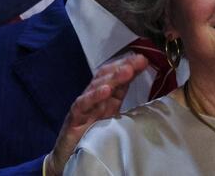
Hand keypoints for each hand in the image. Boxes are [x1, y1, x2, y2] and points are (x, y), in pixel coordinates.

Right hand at [45, 52, 148, 175]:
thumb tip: (145, 81)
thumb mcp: (113, 112)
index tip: (144, 59)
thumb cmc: (93, 133)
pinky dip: (94, 96)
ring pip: (97, 86)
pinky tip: (105, 90)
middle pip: (107, 76)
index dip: (129, 65)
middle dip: (124, 66)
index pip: (116, 74)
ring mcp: (84, 105)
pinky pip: (83, 104)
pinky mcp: (74, 117)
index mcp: (105, 95)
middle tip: (139, 61)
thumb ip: (125, 96)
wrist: (70, 155)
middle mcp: (94, 96)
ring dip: (113, 77)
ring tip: (127, 71)